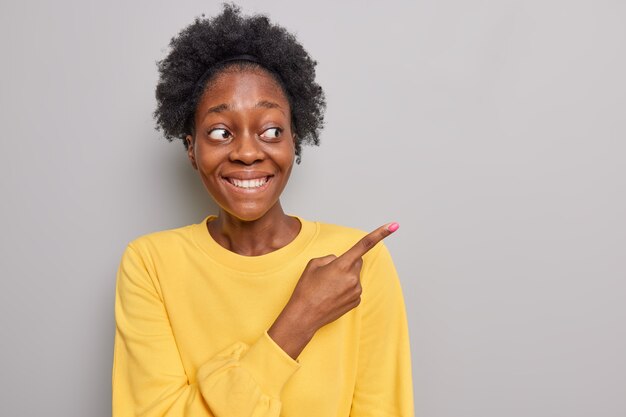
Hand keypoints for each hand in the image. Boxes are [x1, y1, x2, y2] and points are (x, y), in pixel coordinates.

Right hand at [268, 222, 398, 358]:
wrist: (304, 316)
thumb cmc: (306, 290)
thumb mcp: (313, 265)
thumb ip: (330, 258)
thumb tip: (339, 261)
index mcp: (342, 265)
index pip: (364, 245)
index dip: (380, 234)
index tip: (394, 225)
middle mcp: (353, 278)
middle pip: (357, 262)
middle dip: (348, 263)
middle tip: (330, 274)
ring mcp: (356, 291)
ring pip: (354, 276)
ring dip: (345, 278)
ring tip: (328, 288)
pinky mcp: (356, 301)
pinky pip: (354, 288)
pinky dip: (346, 289)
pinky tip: (332, 295)